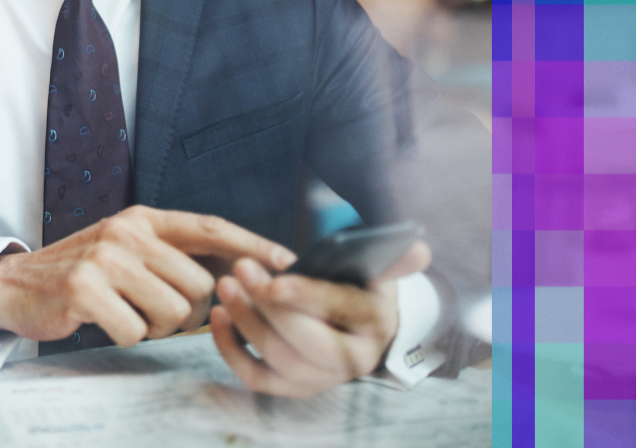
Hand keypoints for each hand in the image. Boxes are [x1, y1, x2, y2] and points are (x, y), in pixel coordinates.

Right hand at [0, 205, 295, 345]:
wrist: (18, 284)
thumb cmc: (86, 271)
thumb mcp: (131, 249)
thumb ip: (175, 254)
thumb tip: (239, 269)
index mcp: (145, 219)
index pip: (211, 227)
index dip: (251, 244)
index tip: (287, 260)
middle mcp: (129, 232)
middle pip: (199, 284)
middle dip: (186, 309)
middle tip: (151, 307)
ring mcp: (106, 259)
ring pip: (173, 312)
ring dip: (154, 325)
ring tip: (126, 310)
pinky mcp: (85, 290)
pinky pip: (135, 331)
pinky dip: (125, 336)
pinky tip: (104, 320)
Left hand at [211, 241, 431, 397]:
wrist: (357, 322)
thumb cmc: (359, 282)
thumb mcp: (378, 266)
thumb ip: (394, 257)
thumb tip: (419, 248)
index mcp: (376, 322)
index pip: (341, 309)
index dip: (306, 295)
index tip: (272, 277)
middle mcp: (354, 360)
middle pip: (307, 343)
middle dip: (268, 308)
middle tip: (238, 271)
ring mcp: (322, 379)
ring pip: (280, 360)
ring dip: (246, 324)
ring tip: (225, 286)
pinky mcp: (293, 387)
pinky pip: (257, 378)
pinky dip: (231, 351)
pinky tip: (216, 317)